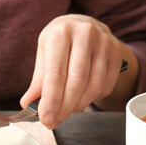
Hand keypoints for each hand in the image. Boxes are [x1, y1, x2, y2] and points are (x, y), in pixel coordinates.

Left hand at [20, 14, 126, 128]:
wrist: (82, 24)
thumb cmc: (59, 41)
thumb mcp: (43, 54)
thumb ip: (37, 81)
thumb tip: (28, 104)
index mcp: (60, 33)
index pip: (56, 74)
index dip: (51, 100)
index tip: (46, 118)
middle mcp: (84, 34)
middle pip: (76, 82)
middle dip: (64, 107)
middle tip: (54, 121)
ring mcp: (104, 42)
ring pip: (93, 86)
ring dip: (78, 106)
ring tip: (65, 110)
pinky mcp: (117, 52)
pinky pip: (106, 86)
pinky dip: (92, 99)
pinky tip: (80, 99)